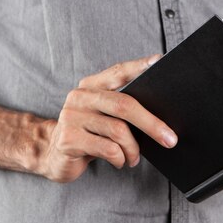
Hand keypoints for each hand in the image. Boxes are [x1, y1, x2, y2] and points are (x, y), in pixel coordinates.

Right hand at [39, 54, 177, 182]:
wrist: (52, 155)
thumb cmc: (88, 135)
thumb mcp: (103, 117)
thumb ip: (122, 110)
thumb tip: (160, 116)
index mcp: (91, 85)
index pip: (119, 71)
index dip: (139, 66)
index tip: (159, 61)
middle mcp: (80, 96)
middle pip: (124, 105)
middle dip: (152, 124)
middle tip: (170, 139)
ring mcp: (72, 117)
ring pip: (118, 131)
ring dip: (133, 149)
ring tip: (134, 158)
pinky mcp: (69, 139)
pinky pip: (108, 149)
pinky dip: (120, 158)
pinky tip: (120, 162)